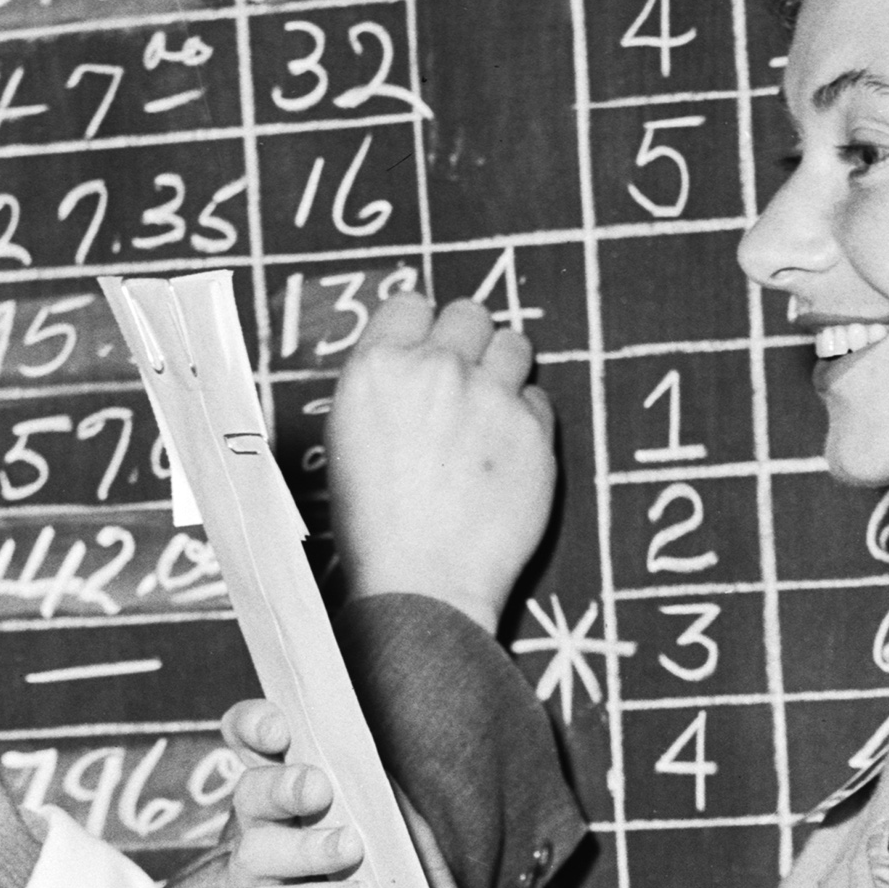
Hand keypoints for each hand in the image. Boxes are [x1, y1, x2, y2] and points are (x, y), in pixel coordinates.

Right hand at [213, 702, 484, 887]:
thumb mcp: (412, 844)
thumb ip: (383, 799)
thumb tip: (360, 755)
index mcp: (297, 811)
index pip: (255, 754)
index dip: (253, 729)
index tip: (279, 725)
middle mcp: (265, 846)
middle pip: (247, 795)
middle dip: (280, 785)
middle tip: (319, 789)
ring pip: (251, 851)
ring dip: (305, 846)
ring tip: (353, 852)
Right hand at [322, 286, 557, 618]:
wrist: (422, 583)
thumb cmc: (375, 527)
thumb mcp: (349, 440)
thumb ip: (387, 387)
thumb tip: (415, 360)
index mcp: (378, 368)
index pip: (411, 304)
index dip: (422, 329)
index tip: (428, 353)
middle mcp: (435, 369)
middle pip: (468, 314)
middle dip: (468, 343)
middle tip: (464, 384)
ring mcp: (489, 396)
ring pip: (513, 344)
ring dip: (505, 370)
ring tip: (492, 413)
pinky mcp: (533, 430)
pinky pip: (539, 400)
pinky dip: (527, 420)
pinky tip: (507, 455)